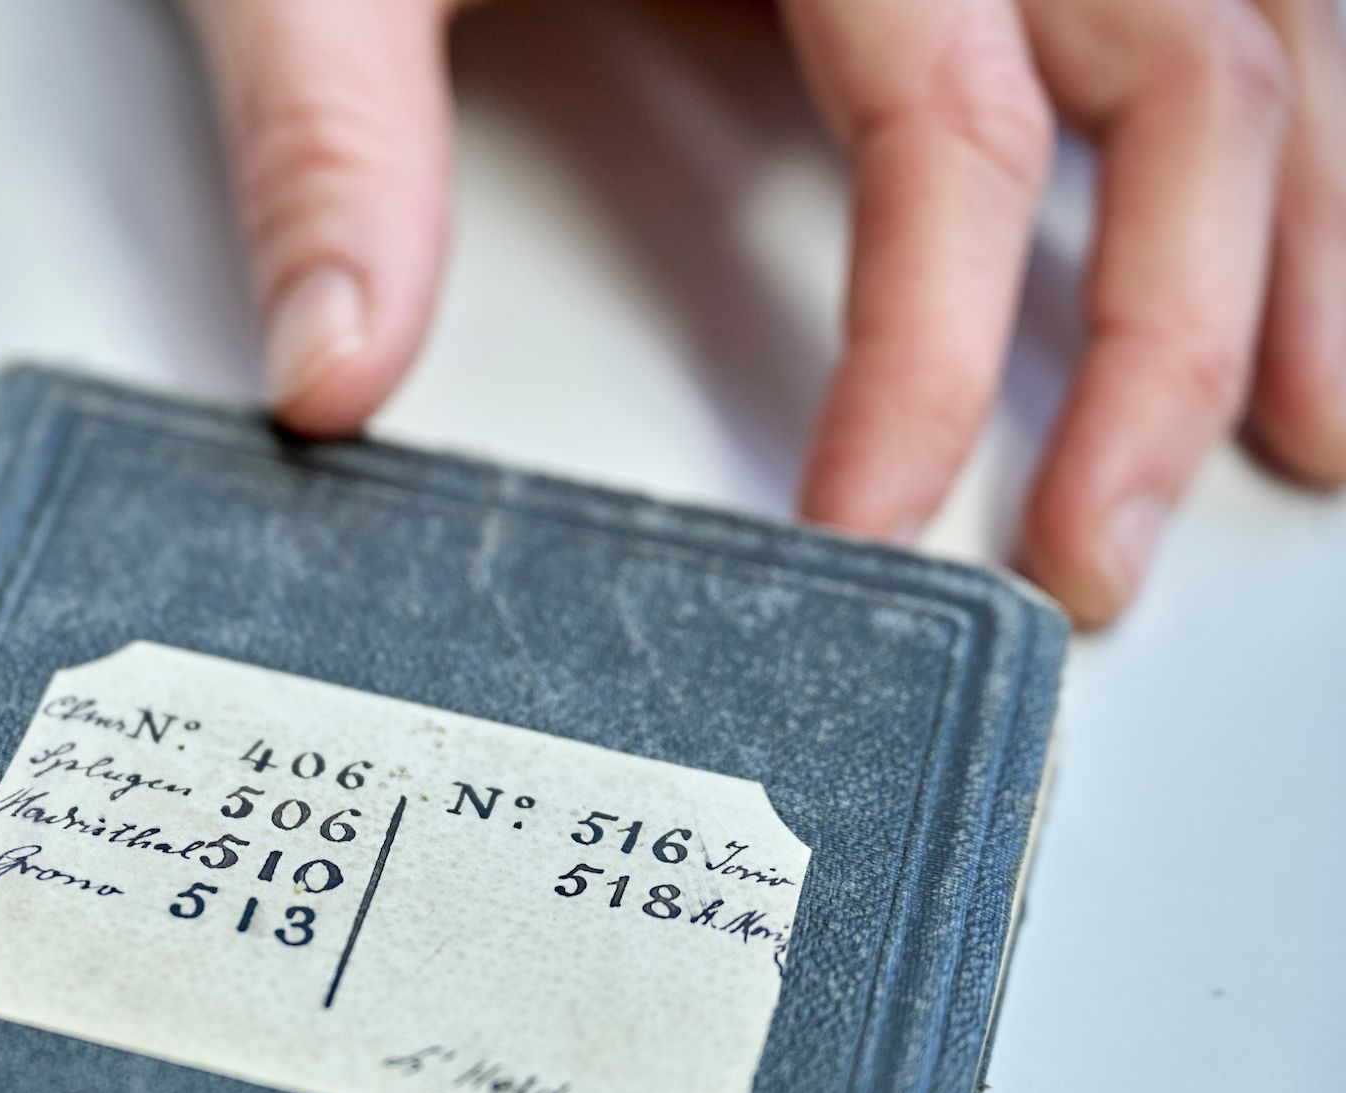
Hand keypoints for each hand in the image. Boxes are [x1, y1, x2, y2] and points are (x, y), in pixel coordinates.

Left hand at [180, 0, 1345, 626]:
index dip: (931, 353)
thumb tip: (332, 371)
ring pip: (1255, 18)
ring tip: (1299, 430)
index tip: (870, 517)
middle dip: (1165, 342)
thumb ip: (334, 139)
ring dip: (1293, 230)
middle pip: (1177, 78)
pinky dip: (1269, 106)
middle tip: (1092, 551)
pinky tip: (1280, 220)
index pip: (952, 127)